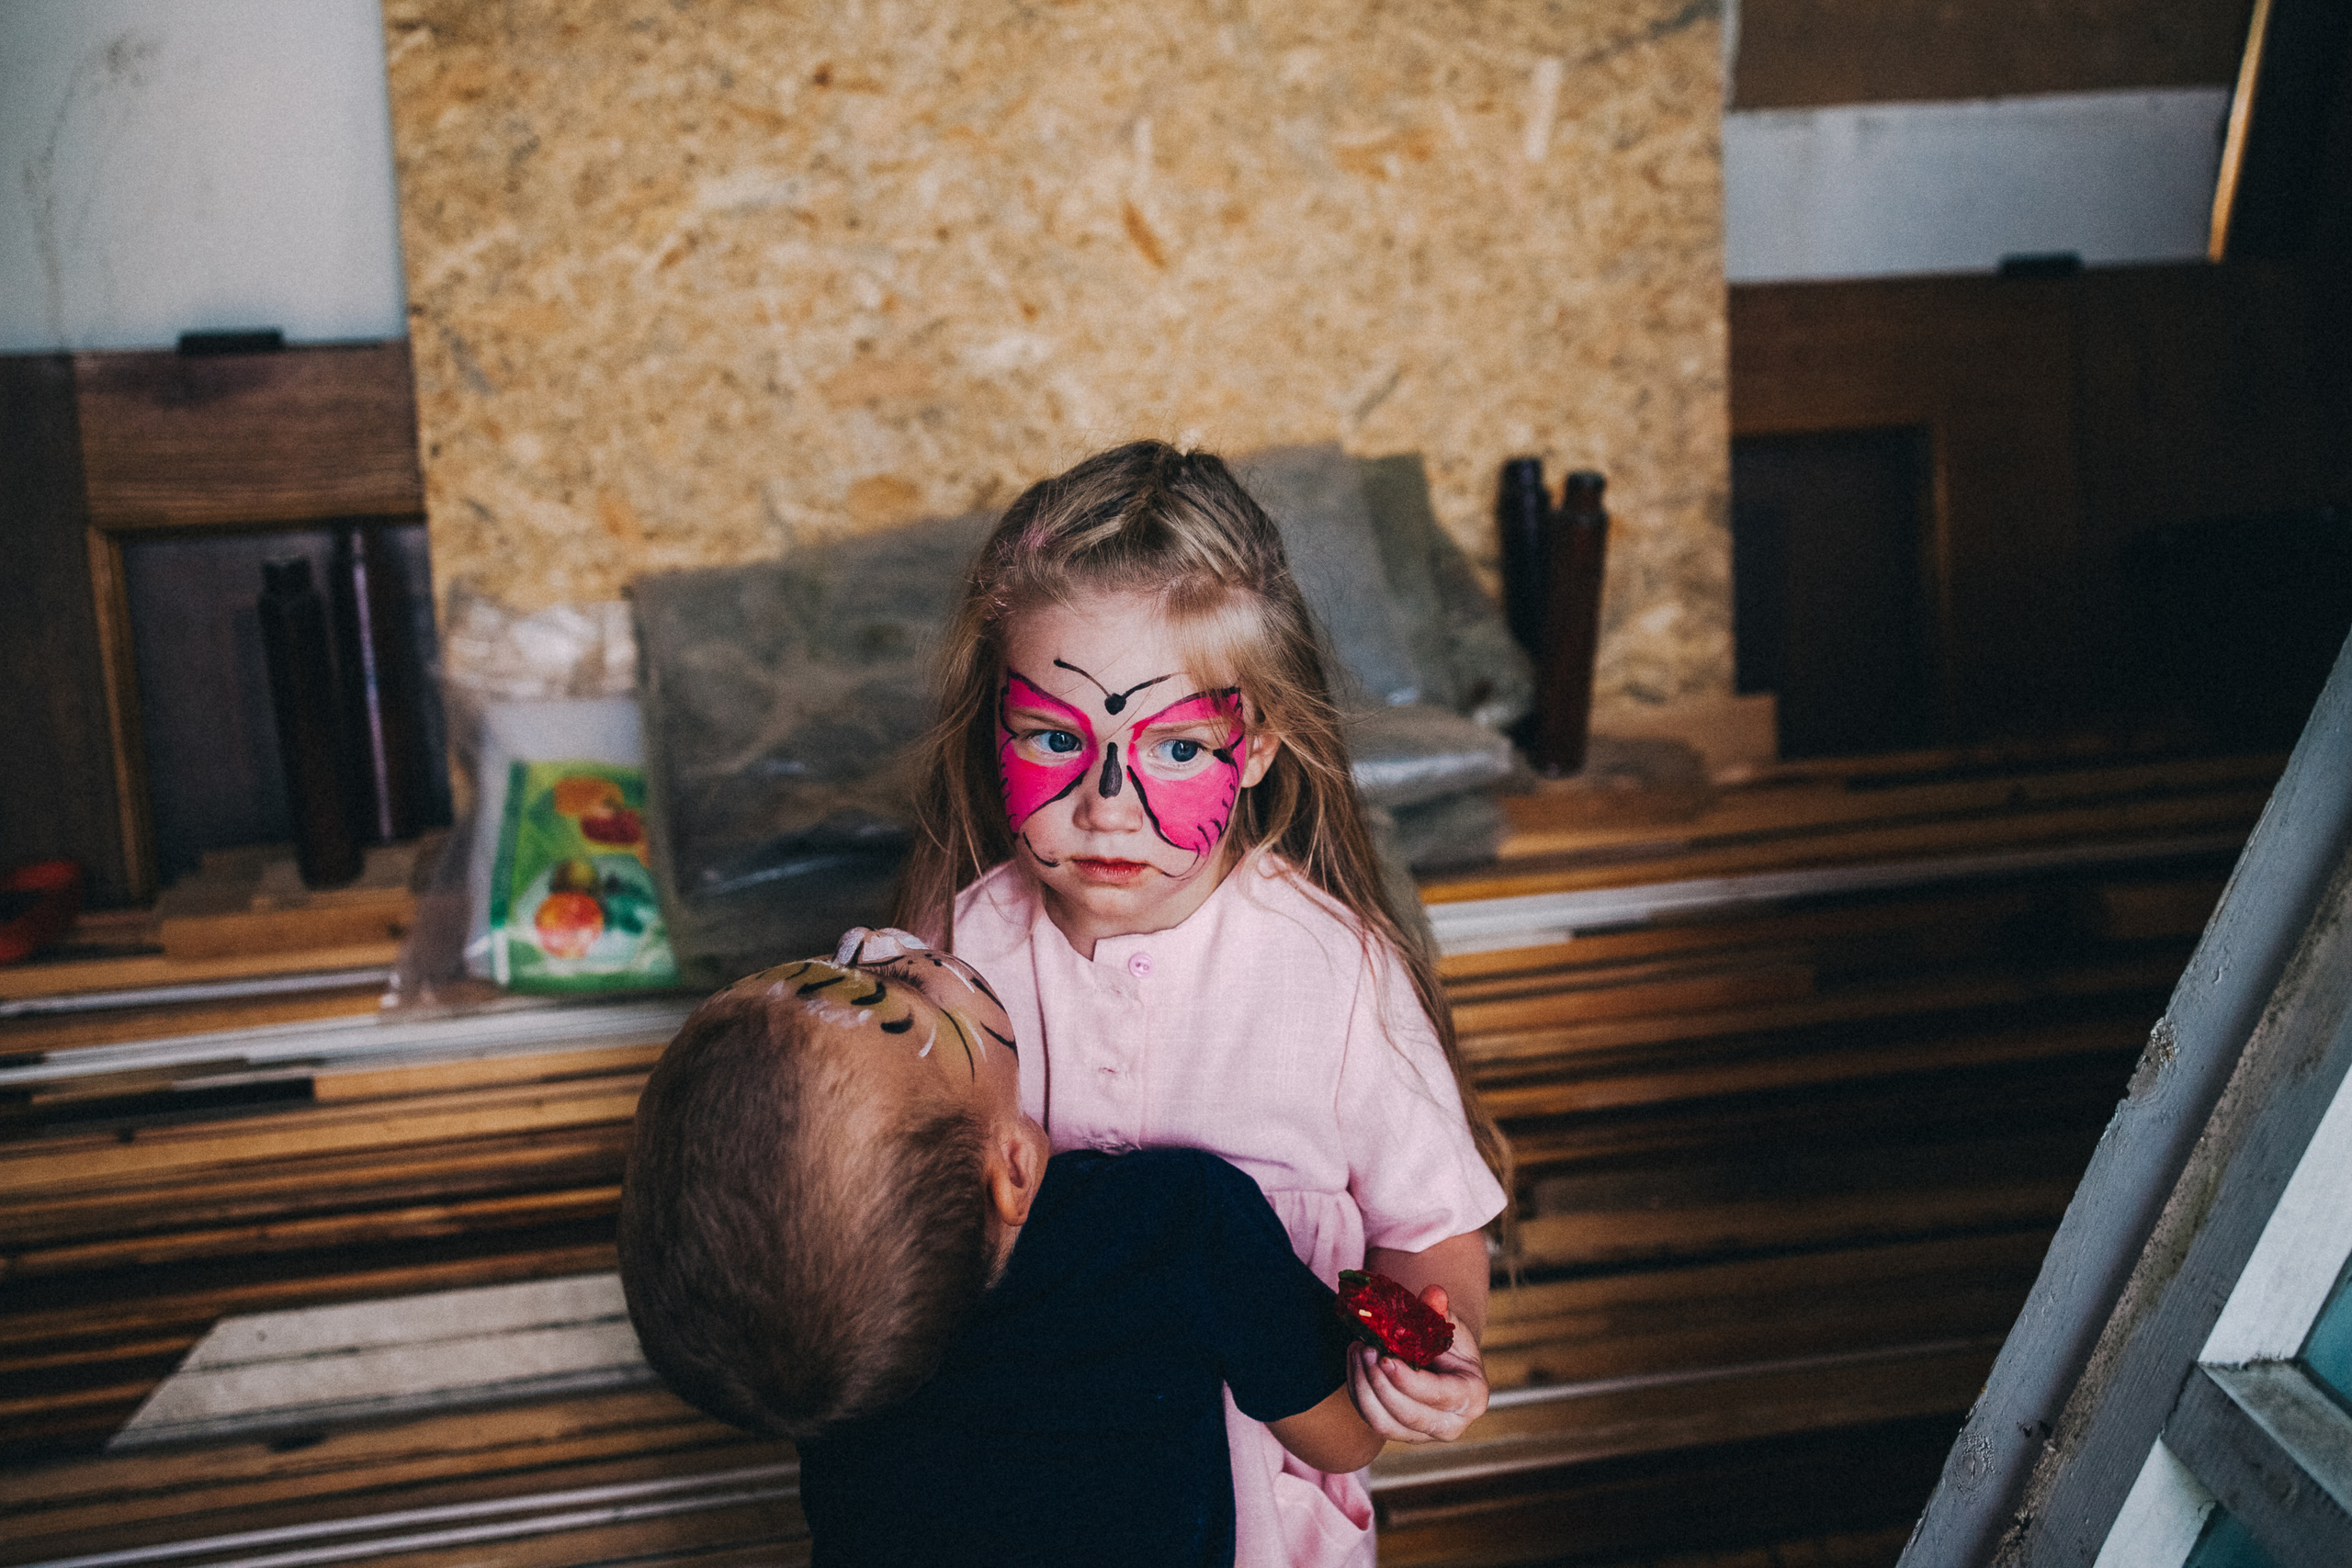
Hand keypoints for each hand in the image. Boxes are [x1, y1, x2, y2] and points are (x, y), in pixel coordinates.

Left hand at [1345, 1284, 1487, 1443]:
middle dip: (1381, 1383)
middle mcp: (1451, 1425)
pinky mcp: (1399, 1434)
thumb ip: (1440, 1312)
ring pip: (1384, 1424)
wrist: (1440, 1364)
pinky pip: (1370, 1420)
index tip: (1384, 1357)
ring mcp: (1423, 1435)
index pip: (1438, 1396)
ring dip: (1364, 1387)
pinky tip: (1355, 1361)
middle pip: (1408, 1415)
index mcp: (1473, 1398)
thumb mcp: (1450, 1325)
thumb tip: (1433, 1294)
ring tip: (1358, 1350)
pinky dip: (1358, 1392)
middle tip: (1365, 1348)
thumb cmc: (1447, 1343)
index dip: (1408, 1380)